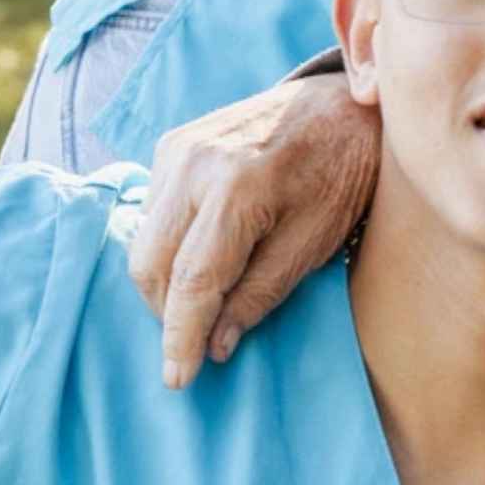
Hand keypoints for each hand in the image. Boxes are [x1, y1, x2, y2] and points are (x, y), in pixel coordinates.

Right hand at [129, 73, 381, 384]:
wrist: (342, 106)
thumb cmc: (342, 176)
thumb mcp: (316, 243)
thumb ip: (262, 294)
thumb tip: (216, 345)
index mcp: (238, 187)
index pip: (193, 279)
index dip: (182, 335)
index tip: (178, 378)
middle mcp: (194, 163)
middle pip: (152, 264)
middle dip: (168, 313)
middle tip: (198, 342)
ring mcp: (177, 148)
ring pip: (143, 241)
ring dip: (164, 283)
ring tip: (204, 302)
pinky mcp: (171, 143)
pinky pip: (152, 212)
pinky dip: (167, 246)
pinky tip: (200, 255)